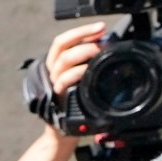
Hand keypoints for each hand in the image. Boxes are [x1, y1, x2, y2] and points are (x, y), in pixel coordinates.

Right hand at [43, 22, 108, 136]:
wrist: (66, 133)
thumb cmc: (77, 106)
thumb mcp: (84, 80)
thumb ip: (90, 64)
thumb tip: (108, 48)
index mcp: (58, 64)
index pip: (64, 41)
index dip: (81, 31)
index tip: (100, 27)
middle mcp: (53, 71)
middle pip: (61, 46)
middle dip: (83, 37)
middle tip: (100, 39)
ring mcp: (54, 84)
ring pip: (63, 60)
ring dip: (82, 52)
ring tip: (98, 52)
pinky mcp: (57, 97)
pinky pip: (64, 81)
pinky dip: (77, 73)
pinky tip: (88, 71)